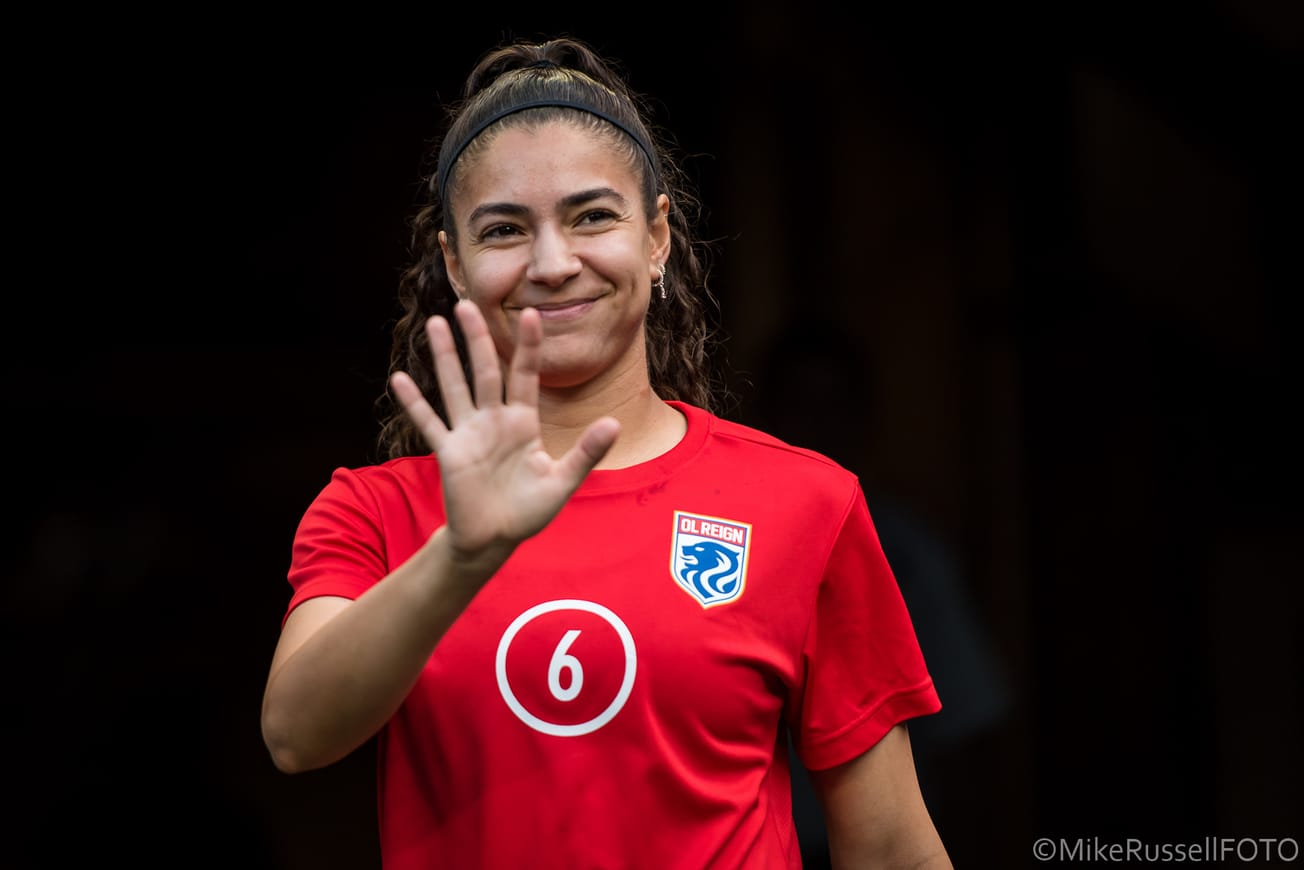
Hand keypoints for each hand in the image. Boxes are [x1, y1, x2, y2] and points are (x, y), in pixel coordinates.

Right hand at [389, 300, 619, 562]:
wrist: (495, 540)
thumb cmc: (529, 510)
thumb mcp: (563, 482)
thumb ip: (587, 453)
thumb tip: (614, 423)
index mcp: (522, 423)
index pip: (524, 376)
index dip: (527, 347)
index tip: (531, 314)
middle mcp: (493, 421)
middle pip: (484, 370)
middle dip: (476, 338)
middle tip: (466, 304)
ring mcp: (469, 434)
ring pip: (455, 387)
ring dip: (444, 357)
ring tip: (434, 324)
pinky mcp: (449, 453)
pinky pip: (430, 424)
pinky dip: (415, 404)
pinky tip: (399, 379)